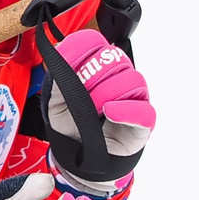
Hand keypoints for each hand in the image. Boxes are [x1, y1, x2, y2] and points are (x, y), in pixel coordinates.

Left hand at [43, 29, 153, 195]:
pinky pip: (143, 110)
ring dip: (106, 94)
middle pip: (113, 58)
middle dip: (91, 75)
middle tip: (78, 95)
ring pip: (131, 79)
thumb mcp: (55, 105)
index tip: (66, 59)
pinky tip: (110, 113)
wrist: (82, 158)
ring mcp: (134, 97)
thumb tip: (59, 60)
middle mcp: (118, 76)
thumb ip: (57, 83)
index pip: (94, 41)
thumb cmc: (72, 126)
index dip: (80, 47)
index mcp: (96, 66)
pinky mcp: (144, 121)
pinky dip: (126, 110)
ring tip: (92, 111)